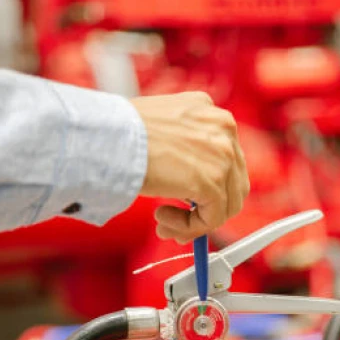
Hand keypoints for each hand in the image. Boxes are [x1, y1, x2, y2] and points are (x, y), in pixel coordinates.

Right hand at [131, 92, 249, 242]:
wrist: (104, 135)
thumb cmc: (117, 130)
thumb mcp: (162, 128)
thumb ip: (184, 149)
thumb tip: (190, 183)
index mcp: (210, 110)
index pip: (226, 158)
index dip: (209, 187)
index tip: (187, 203)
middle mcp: (223, 128)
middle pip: (234, 182)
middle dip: (207, 209)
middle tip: (177, 221)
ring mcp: (223, 154)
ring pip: (226, 204)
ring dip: (196, 222)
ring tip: (164, 224)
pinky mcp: (213, 180)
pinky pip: (212, 218)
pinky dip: (190, 228)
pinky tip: (162, 220)